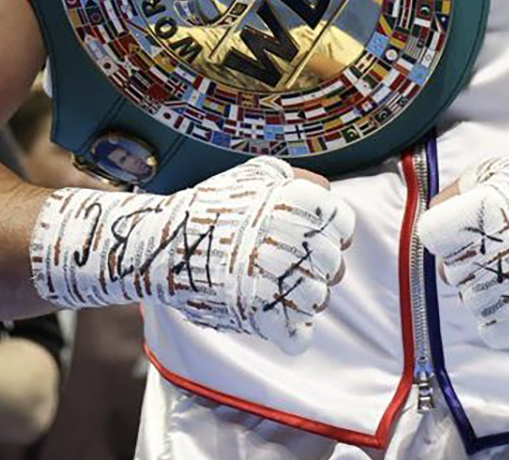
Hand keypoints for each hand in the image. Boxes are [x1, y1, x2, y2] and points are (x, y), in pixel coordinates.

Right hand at [31, 157, 355, 354]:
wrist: (164, 241)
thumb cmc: (211, 205)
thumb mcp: (254, 173)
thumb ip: (297, 179)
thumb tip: (327, 191)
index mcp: (299, 203)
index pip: (344, 225)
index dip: (330, 232)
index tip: (309, 237)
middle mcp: (296, 239)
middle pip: (334, 266)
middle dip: (315, 267)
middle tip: (283, 264)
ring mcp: (281, 281)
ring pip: (317, 301)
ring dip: (300, 298)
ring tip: (271, 286)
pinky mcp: (263, 318)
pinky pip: (299, 336)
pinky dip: (289, 332)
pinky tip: (269, 315)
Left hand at [416, 102, 508, 348]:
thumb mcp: (494, 171)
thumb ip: (455, 191)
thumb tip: (433, 214)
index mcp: (478, 212)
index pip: (430, 235)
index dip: (443, 230)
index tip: (462, 226)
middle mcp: (492, 250)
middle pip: (449, 270)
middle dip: (465, 259)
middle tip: (495, 245)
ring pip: (470, 300)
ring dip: (482, 287)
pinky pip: (493, 329)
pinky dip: (496, 318)